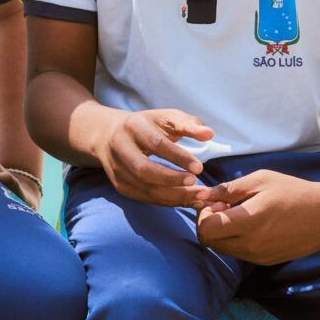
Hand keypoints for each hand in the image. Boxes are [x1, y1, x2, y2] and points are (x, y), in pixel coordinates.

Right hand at [95, 109, 212, 207]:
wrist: (110, 135)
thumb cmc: (147, 126)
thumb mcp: (166, 118)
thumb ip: (189, 124)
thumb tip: (209, 134)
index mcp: (132, 126)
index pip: (155, 144)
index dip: (178, 157)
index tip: (200, 168)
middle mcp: (120, 148)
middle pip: (143, 170)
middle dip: (173, 180)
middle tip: (199, 185)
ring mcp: (118, 170)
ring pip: (145, 188)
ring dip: (175, 195)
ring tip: (200, 196)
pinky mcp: (121, 185)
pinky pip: (146, 198)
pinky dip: (169, 201)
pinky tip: (189, 200)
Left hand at [194, 170, 319, 265]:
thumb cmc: (294, 191)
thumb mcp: (260, 180)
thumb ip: (229, 189)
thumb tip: (203, 194)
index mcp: (248, 223)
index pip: (205, 230)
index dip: (203, 215)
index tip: (217, 203)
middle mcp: (251, 245)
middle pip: (210, 242)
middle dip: (210, 224)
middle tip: (226, 207)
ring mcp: (260, 256)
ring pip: (224, 249)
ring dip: (223, 234)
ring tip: (241, 214)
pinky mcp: (267, 261)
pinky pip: (240, 254)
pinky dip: (237, 241)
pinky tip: (253, 225)